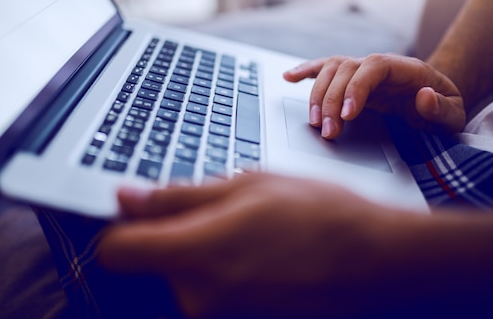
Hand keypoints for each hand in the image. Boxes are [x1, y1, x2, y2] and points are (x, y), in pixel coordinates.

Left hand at [97, 175, 417, 318]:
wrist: (377, 263)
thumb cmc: (321, 217)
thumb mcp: (247, 187)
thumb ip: (178, 196)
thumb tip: (127, 198)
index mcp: (194, 253)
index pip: (115, 251)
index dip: (123, 228)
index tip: (142, 215)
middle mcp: (198, 297)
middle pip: (152, 265)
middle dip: (175, 239)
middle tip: (223, 217)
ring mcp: (221, 318)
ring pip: (184, 281)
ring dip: (204, 258)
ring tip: (250, 238)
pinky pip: (213, 298)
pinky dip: (227, 278)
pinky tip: (262, 261)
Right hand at [283, 54, 465, 137]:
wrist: (437, 96)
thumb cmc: (444, 106)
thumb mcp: (454, 113)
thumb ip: (442, 108)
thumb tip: (423, 97)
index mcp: (404, 68)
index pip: (373, 67)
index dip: (357, 88)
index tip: (348, 115)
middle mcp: (378, 63)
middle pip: (346, 70)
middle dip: (332, 100)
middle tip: (328, 131)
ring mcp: (362, 69)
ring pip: (331, 70)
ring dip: (317, 95)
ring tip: (315, 122)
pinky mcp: (350, 78)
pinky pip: (324, 69)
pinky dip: (305, 72)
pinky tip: (289, 78)